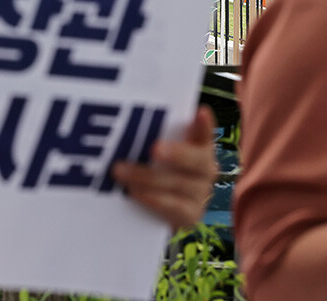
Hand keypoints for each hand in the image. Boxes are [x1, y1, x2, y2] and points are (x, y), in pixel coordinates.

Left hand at [111, 105, 218, 228]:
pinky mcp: (192, 215)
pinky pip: (172, 206)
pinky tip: (134, 192)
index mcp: (201, 147)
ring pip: (176, 183)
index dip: (204, 124)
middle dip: (176, 153)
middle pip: (195, 160)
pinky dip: (151, 198)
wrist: (164, 212)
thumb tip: (124, 122)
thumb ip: (153, 138)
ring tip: (120, 171)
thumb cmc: (159, 171)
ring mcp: (201, 193)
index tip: (201, 111)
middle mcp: (207, 169)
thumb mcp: (159, 153)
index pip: (205, 133)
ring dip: (145, 177)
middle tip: (154, 148)